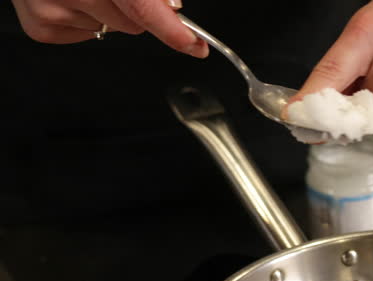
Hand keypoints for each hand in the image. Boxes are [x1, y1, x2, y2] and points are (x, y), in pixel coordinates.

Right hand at [10, 0, 207, 57]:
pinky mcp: (41, 27)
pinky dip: (86, 19)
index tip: (194, 45)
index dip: (172, 29)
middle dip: (135, 10)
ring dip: (107, 12)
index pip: (141, 6)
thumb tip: (172, 7)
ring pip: (111, 30)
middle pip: (132, 23)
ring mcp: (51, 10)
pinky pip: (86, 36)